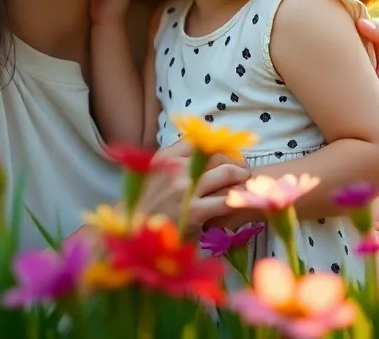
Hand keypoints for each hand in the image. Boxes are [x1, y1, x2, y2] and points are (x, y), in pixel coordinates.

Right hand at [135, 142, 250, 234]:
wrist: (133, 237)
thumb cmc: (145, 210)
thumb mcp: (153, 178)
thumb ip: (174, 164)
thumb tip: (202, 154)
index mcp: (165, 158)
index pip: (201, 141)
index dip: (220, 146)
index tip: (229, 155)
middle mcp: (175, 168)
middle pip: (217, 155)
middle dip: (236, 162)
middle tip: (244, 172)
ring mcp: (185, 189)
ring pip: (226, 173)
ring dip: (241, 179)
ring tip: (245, 186)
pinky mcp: (195, 211)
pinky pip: (227, 199)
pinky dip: (237, 199)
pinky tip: (240, 203)